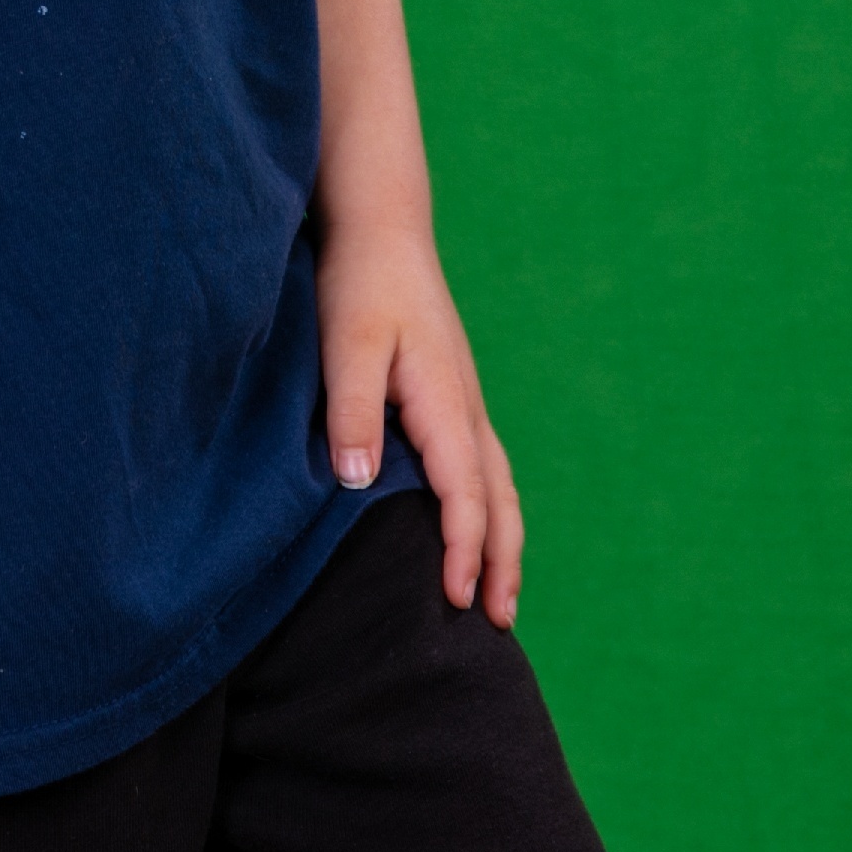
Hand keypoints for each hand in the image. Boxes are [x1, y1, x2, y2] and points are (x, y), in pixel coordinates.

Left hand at [315, 219, 522, 627]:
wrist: (381, 229)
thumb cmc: (361, 284)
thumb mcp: (348, 343)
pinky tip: (476, 528)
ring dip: (503, 542)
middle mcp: (466, 408)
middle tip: (498, 622)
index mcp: (445, 401)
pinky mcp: (451, 396)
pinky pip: (483, 467)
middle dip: (501, 562)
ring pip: (499, 485)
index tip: (454, 600)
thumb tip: (357, 481)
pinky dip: (490, 510)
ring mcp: (465, 402)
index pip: (465, 492)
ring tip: (498, 596)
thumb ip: (351, 409)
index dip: (462, 549)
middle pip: (499, 498)